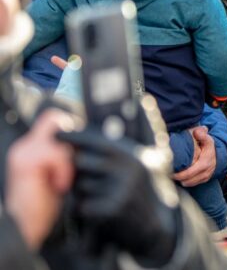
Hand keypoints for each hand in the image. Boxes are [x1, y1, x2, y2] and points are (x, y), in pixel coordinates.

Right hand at [4, 110, 75, 249]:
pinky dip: (63, 169)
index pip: (54, 119)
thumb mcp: (60, 173)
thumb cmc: (44, 205)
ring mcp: (22, 151)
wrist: (24, 225)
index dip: (71, 129)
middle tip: (72, 168)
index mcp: (31, 147)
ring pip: (59, 136)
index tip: (80, 151)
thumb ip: (66, 154)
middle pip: (57, 121)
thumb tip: (86, 140)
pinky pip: (55, 152)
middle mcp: (25, 145)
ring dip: (68, 159)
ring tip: (64, 181)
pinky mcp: (24, 161)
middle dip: (72, 142)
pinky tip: (60, 185)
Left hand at [58, 127, 179, 266]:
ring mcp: (121, 189)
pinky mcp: (112, 210)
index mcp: (131, 155)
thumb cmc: (135, 190)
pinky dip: (86, 208)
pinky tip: (100, 209)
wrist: (152, 223)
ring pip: (79, 185)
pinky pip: (82, 205)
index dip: (74, 136)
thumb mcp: (133, 165)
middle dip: (76, 169)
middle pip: (81, 161)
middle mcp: (127, 169)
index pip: (96, 140)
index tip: (56, 134)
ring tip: (100, 196)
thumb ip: (111, 152)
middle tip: (84, 177)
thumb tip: (78, 138)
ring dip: (82, 192)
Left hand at [172, 126, 215, 186]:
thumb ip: (202, 134)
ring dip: (181, 181)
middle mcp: (206, 171)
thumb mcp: (207, 139)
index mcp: (205, 162)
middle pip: (188, 180)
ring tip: (173, 176)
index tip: (171, 172)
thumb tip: (197, 132)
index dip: (179, 175)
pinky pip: (192, 184)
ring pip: (189, 183)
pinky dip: (185, 182)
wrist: (217, 155)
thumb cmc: (209, 147)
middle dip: (178, 178)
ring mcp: (205, 176)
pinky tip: (180, 178)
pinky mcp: (204, 180)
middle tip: (168, 174)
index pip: (190, 172)